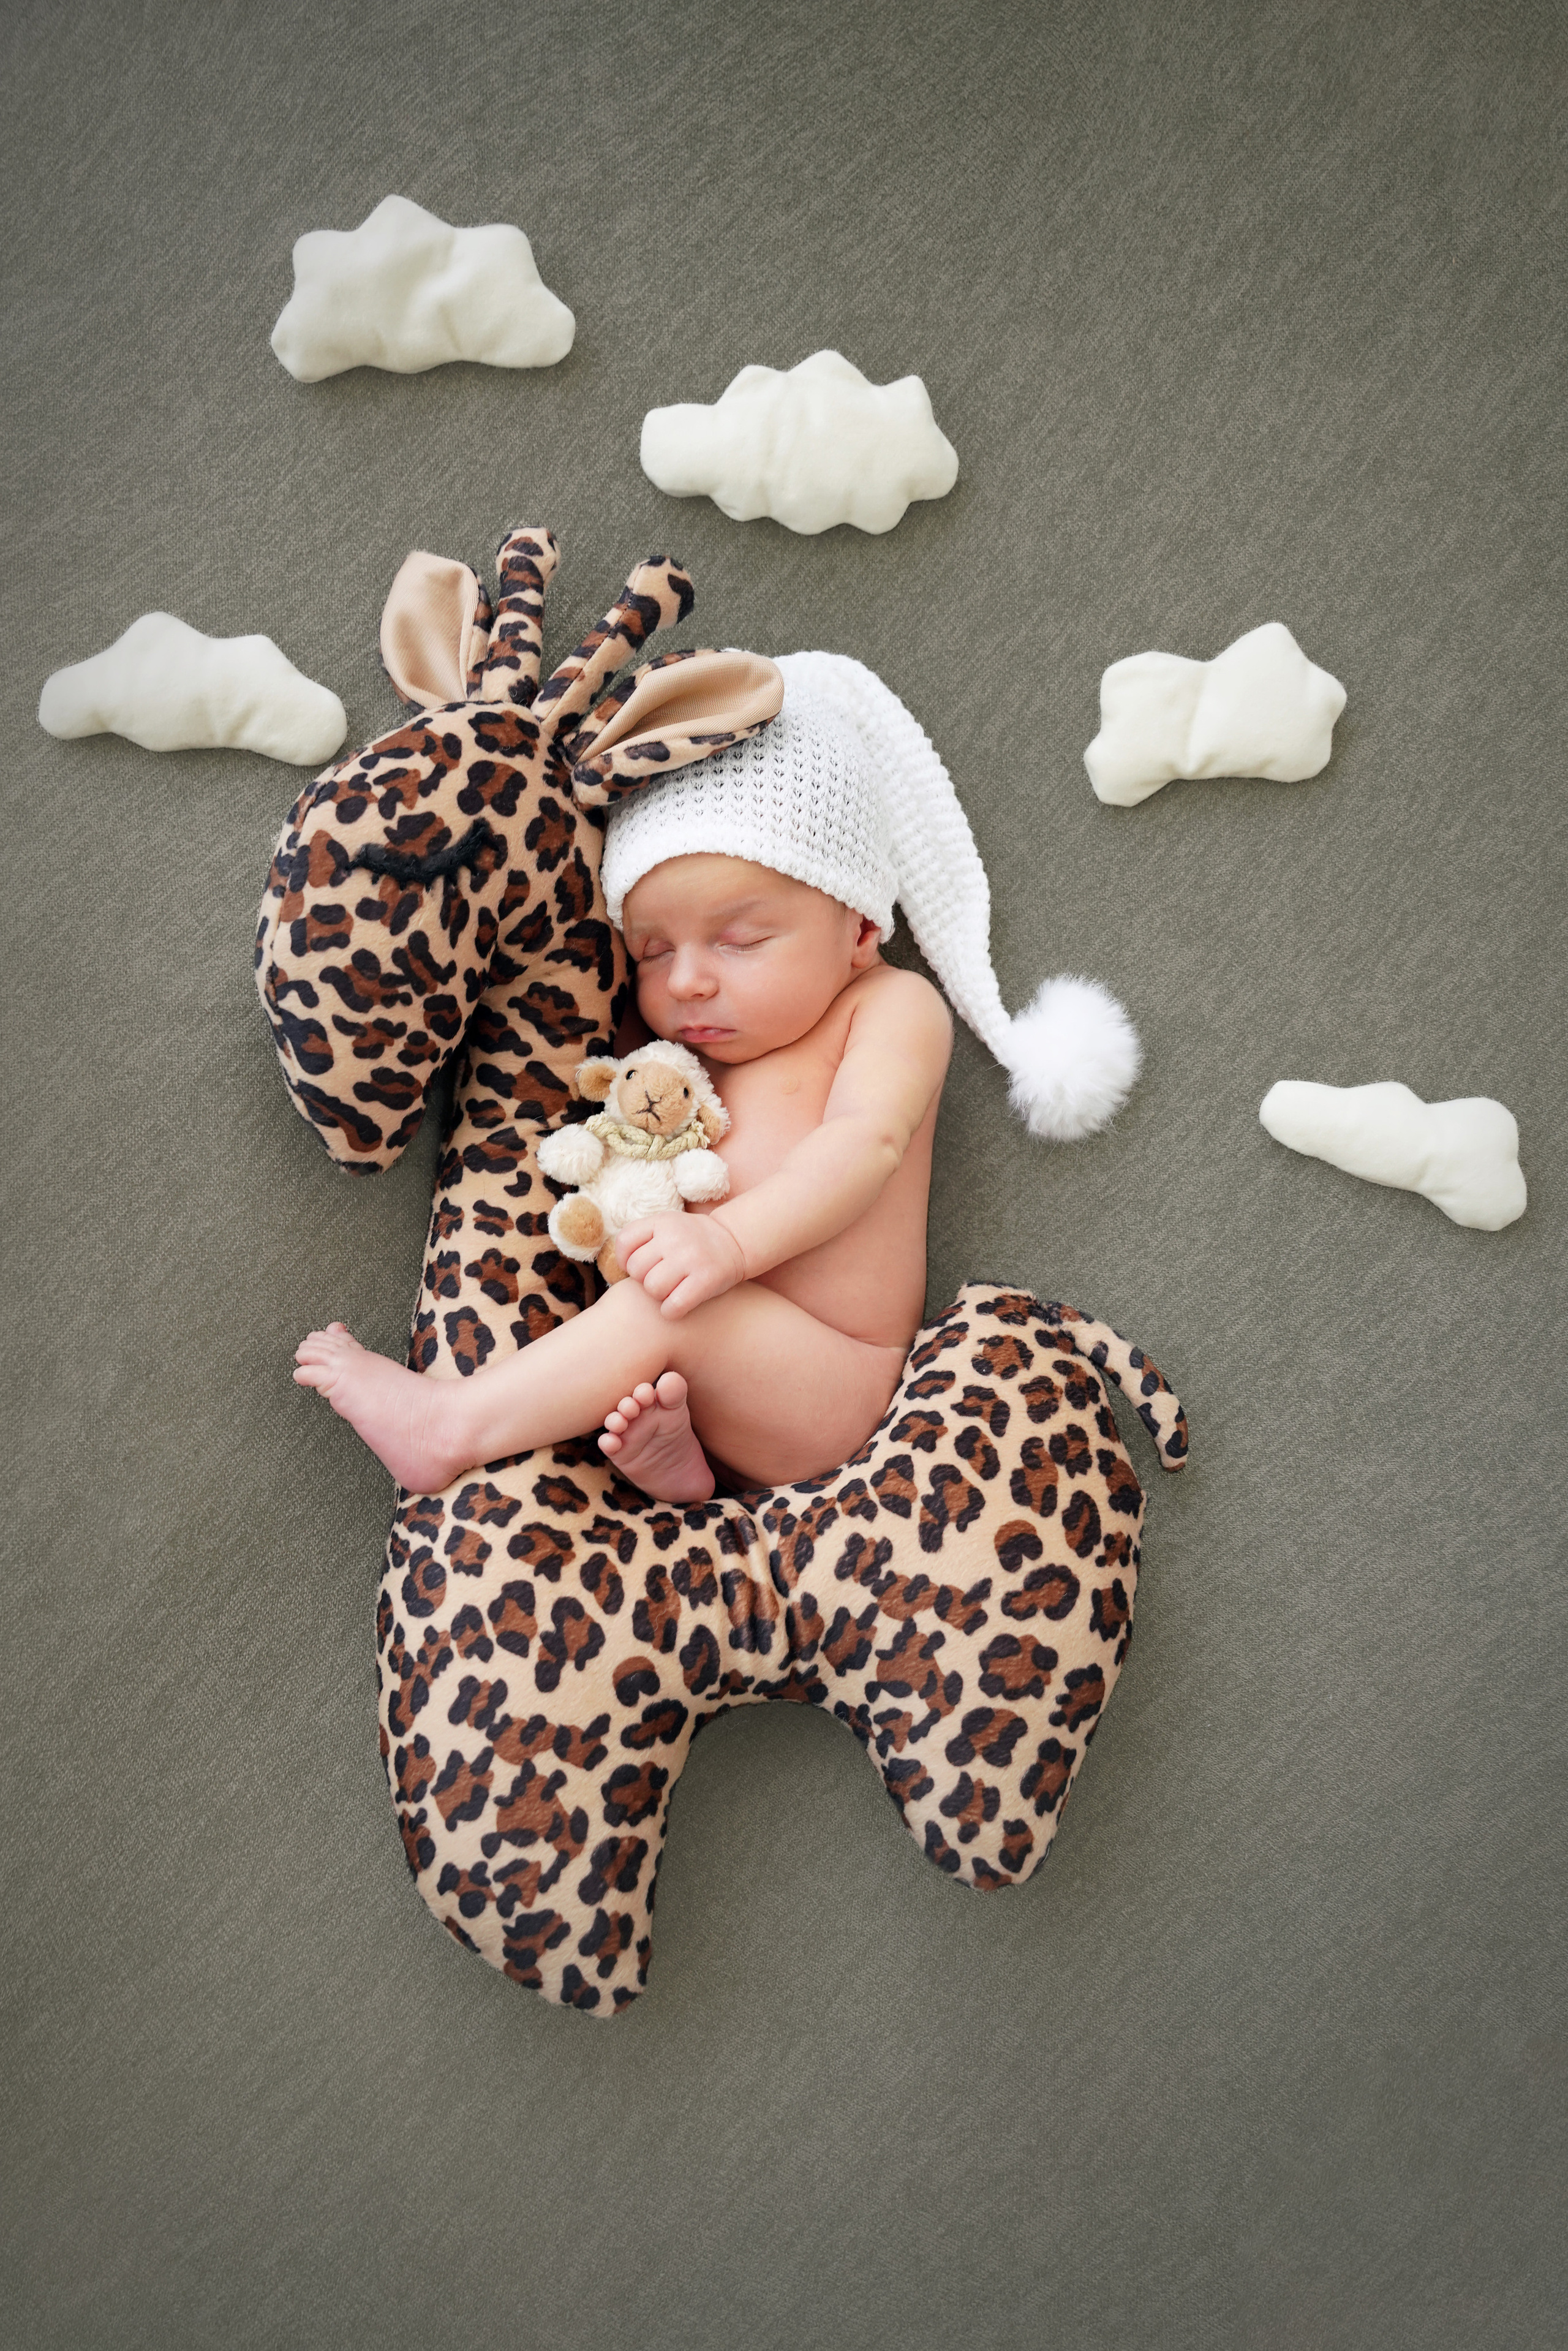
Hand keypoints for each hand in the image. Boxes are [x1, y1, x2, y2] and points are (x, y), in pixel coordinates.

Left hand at [615, 1215, 746, 1318]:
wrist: (735, 1242)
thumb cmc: (693, 1241)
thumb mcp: (668, 1226)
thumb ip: (643, 1239)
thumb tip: (615, 1269)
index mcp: (662, 1221)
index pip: (624, 1242)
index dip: (624, 1261)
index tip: (639, 1267)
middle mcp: (675, 1237)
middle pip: (636, 1269)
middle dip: (644, 1279)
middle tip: (660, 1279)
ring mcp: (691, 1258)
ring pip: (652, 1288)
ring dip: (658, 1296)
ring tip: (670, 1290)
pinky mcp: (706, 1279)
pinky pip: (673, 1306)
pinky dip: (671, 1311)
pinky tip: (678, 1306)